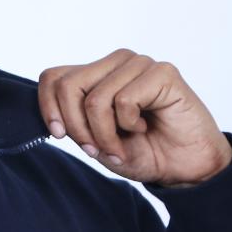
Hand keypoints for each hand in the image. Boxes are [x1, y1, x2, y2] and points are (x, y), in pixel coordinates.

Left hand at [38, 48, 231, 186]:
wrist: (183, 168)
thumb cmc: (142, 152)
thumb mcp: (95, 141)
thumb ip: (72, 121)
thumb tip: (51, 112)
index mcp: (97, 75)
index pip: (53, 77)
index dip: (48, 107)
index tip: (59, 135)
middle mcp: (116, 63)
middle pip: (68, 86)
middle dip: (77, 127)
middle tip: (96, 149)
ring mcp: (139, 64)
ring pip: (95, 98)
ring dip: (104, 134)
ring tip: (122, 144)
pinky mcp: (162, 73)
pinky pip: (124, 100)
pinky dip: (128, 125)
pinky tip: (144, 127)